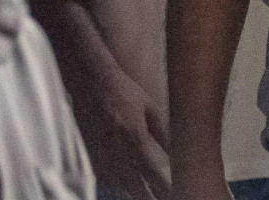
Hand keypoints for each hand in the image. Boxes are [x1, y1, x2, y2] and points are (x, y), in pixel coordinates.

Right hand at [73, 56, 171, 199]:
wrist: (90, 82)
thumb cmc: (124, 91)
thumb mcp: (150, 106)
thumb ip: (163, 130)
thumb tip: (178, 150)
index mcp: (132, 132)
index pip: (150, 167)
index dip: (161, 185)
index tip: (175, 193)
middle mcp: (114, 146)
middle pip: (132, 182)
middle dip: (148, 196)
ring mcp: (99, 152)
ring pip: (117, 184)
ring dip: (133, 194)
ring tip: (148, 199)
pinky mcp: (90, 154)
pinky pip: (104, 177)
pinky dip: (117, 187)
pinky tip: (128, 191)